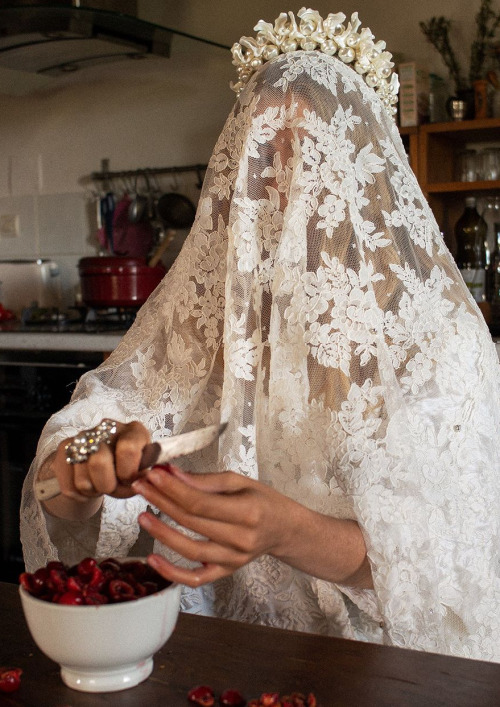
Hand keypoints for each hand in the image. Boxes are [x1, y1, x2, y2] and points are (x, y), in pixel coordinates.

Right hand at [39, 420, 149, 519]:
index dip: (128, 473)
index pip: (128, 449)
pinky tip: (89, 484)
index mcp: (133, 431)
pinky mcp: (64, 448)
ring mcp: (83, 436)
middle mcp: (107, 428)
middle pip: (99, 462)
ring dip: (94, 491)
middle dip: (107, 485)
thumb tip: (138, 482)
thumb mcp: (141, 473)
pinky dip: (81, 495)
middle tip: (112, 486)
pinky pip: (69, 486)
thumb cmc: (128, 469)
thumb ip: (142, 477)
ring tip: (101, 483)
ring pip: (83, 481)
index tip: (129, 480)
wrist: (103, 468)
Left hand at [132, 466, 299, 586]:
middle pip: (191, 521)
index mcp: (247, 511)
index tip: (153, 475)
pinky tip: (152, 559)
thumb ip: (205, 480)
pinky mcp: (226, 572)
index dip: (172, 489)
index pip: (200, 501)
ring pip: (190, 550)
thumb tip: (171, 473)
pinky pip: (195, 578)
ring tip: (142, 516)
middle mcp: (240, 539)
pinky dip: (172, 572)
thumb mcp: (239, 481)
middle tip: (141, 487)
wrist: (285, 529)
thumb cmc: (263, 501)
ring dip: (161, 533)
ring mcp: (233, 559)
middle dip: (161, 501)